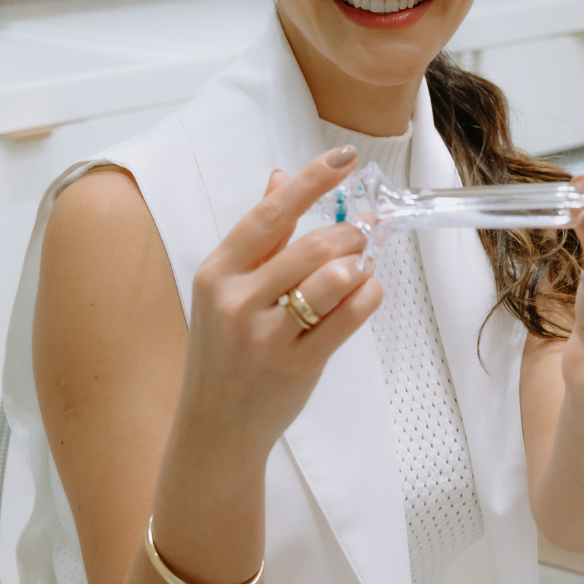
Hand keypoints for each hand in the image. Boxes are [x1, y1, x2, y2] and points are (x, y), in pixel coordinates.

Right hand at [176, 147, 382, 462]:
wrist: (215, 425)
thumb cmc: (226, 351)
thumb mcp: (227, 289)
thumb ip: (260, 236)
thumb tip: (280, 177)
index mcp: (217, 272)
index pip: (269, 213)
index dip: (311, 181)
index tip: (343, 158)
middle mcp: (236, 300)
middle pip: (311, 246)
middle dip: (349, 234)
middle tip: (363, 234)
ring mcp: (265, 336)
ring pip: (332, 280)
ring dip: (359, 266)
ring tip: (360, 267)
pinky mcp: (296, 365)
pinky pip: (347, 319)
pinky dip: (367, 297)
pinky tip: (367, 292)